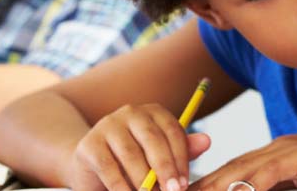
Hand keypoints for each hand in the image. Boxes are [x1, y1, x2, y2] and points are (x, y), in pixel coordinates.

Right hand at [65, 103, 210, 190]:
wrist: (90, 165)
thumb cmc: (133, 161)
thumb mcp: (159, 155)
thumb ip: (182, 150)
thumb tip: (207, 141)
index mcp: (154, 113)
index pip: (173, 132)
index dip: (181, 159)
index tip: (185, 183)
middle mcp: (131, 113)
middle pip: (153, 140)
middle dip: (166, 169)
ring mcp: (107, 126)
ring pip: (131, 155)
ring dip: (144, 181)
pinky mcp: (89, 144)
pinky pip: (109, 167)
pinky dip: (121, 186)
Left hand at [188, 129, 296, 190]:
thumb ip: (281, 189)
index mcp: (275, 155)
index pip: (231, 172)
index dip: (204, 185)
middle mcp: (277, 149)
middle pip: (228, 169)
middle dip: (199, 186)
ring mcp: (290, 150)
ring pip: (242, 171)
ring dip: (215, 186)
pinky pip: (270, 172)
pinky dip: (249, 184)